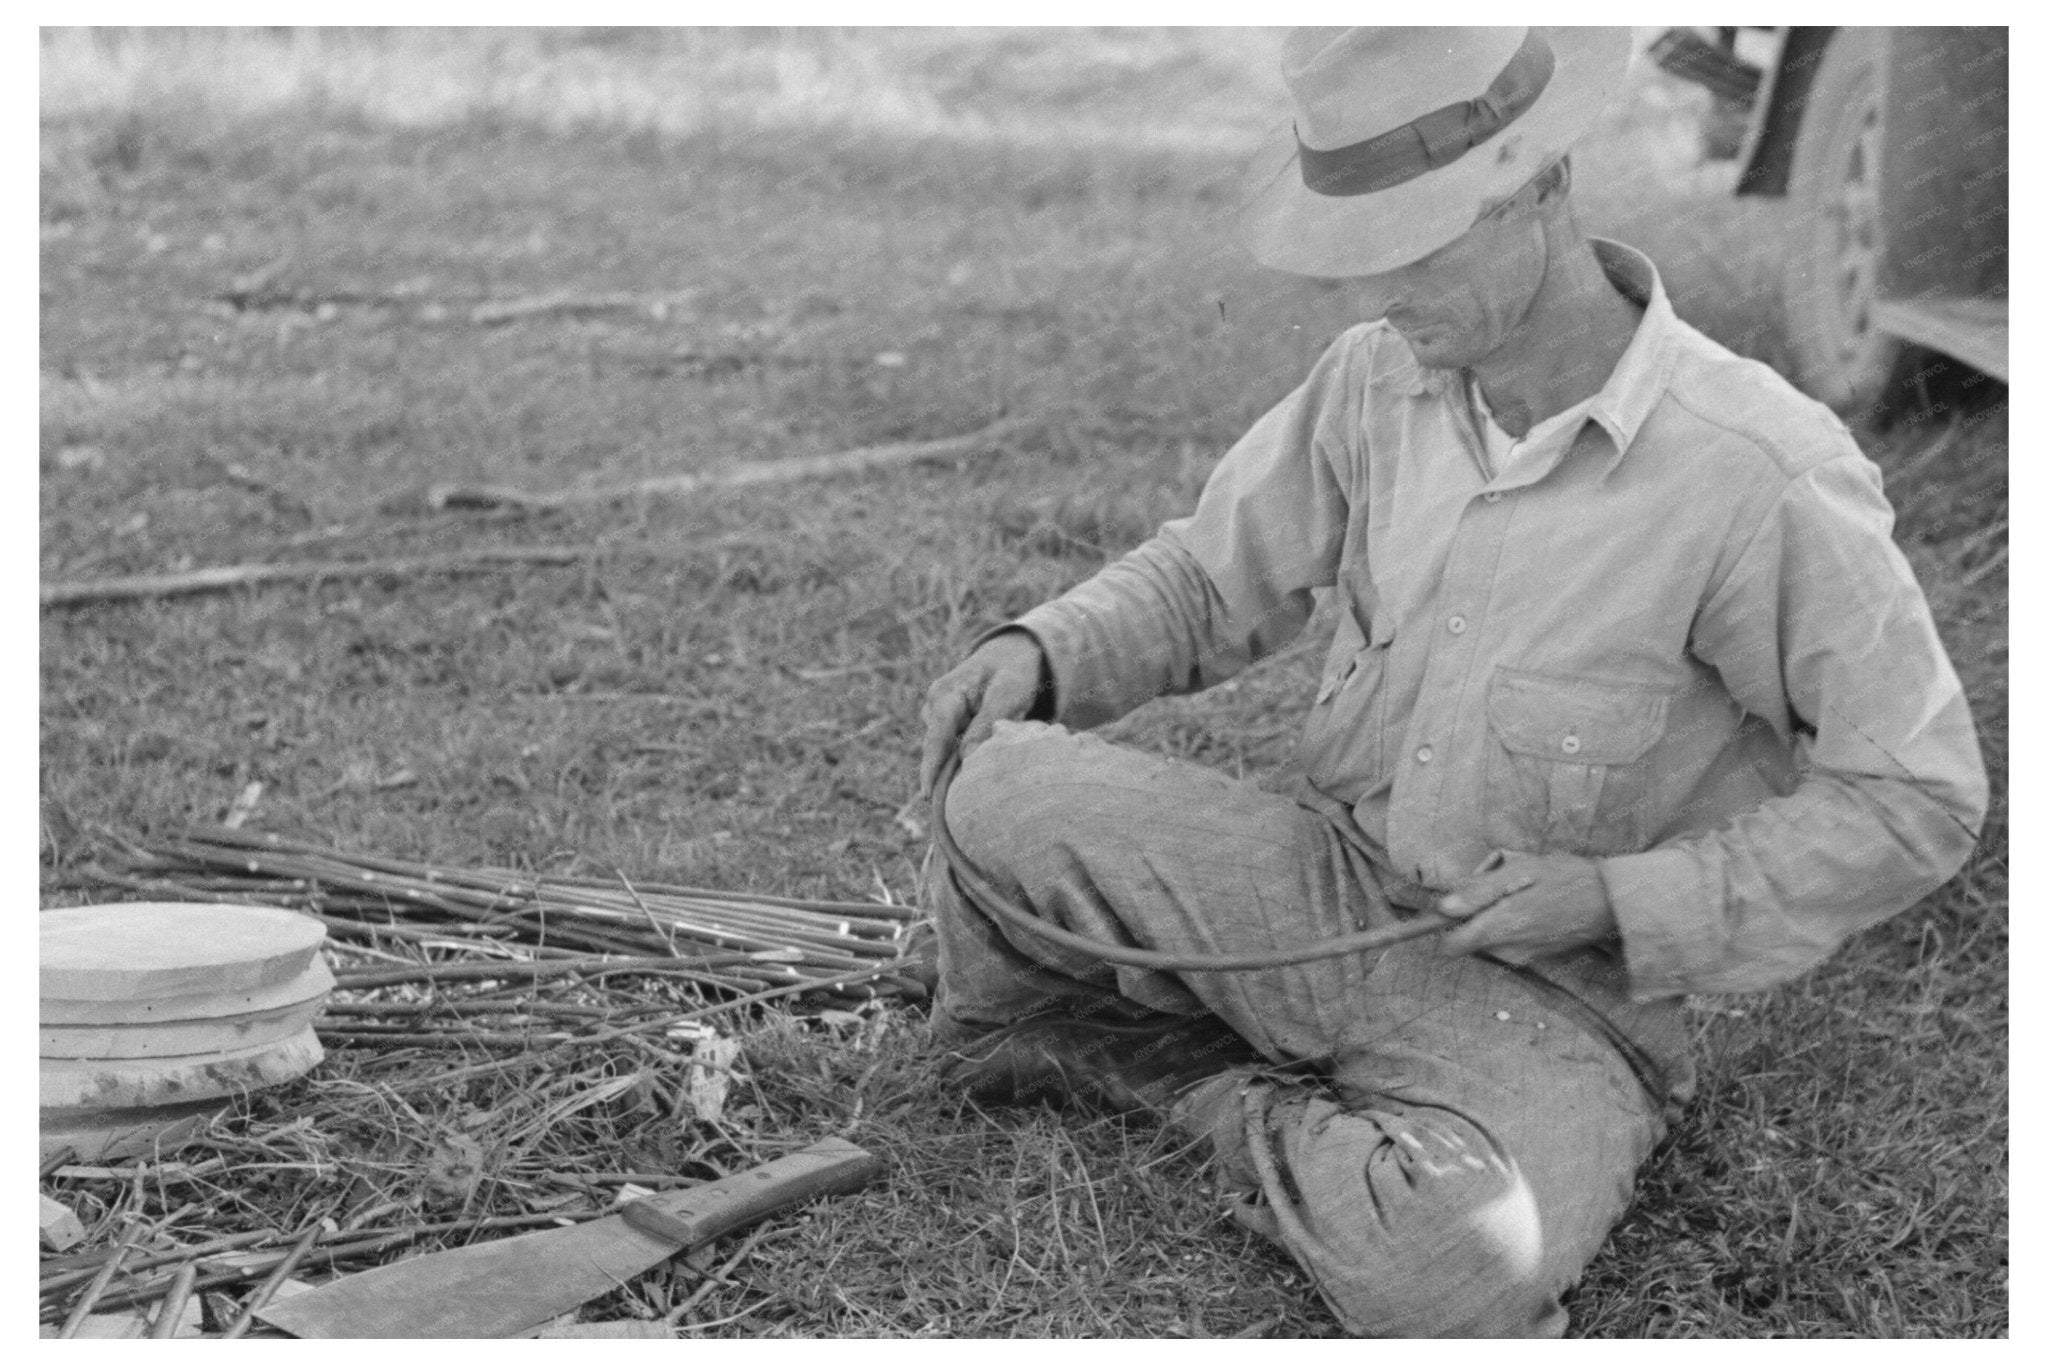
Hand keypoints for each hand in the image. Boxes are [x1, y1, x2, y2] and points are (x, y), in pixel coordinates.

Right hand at [918, 631, 1051, 799]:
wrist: (1015, 657)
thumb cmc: (1013, 670)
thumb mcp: (1008, 691)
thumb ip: (988, 721)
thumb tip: (967, 757)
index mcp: (945, 693)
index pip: (936, 736)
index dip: (931, 767)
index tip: (927, 795)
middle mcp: (935, 706)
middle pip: (937, 750)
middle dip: (944, 776)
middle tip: (955, 807)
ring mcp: (940, 718)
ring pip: (947, 753)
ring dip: (961, 766)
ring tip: (981, 775)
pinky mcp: (951, 728)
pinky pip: (955, 750)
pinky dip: (968, 760)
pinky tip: (983, 768)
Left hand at [1435, 851, 1615, 964]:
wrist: (1612, 902)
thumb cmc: (1565, 877)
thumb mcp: (1521, 870)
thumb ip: (1479, 891)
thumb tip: (1442, 907)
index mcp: (1500, 926)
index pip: (1449, 945)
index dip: (1440, 926)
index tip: (1444, 909)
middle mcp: (1507, 949)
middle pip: (1466, 939)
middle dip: (1471, 915)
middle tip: (1495, 889)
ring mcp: (1522, 956)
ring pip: (1486, 939)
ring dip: (1492, 919)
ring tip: (1519, 894)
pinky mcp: (1535, 957)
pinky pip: (1506, 942)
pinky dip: (1509, 926)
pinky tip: (1531, 907)